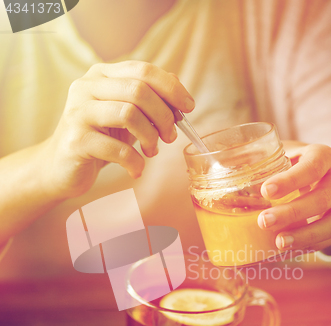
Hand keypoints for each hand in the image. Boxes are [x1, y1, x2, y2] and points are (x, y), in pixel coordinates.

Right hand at [41, 61, 194, 198]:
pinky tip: (137, 169)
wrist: (61, 167)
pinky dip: (134, 162)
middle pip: (139, 90)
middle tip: (170, 136)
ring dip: (150, 138)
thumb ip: (147, 100)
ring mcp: (79, 113)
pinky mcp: (76, 141)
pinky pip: (117, 149)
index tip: (188, 108)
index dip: (171, 88)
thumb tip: (178, 89)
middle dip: (164, 116)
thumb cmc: (99, 139)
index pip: (143, 70)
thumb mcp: (124, 115)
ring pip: (129, 114)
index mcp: (101, 76)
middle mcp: (87, 87)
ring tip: (151, 152)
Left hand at [257, 143, 330, 252]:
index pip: (312, 166)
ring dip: (304, 236)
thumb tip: (214, 165)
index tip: (266, 191)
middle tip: (264, 221)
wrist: (325, 177)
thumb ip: (258, 159)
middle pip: (322, 198)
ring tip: (278, 243)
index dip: (291, 180)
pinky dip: (308, 246)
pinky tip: (287, 249)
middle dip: (292, 212)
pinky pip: (328, 239)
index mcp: (322, 157)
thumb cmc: (294, 164)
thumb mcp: (281, 154)